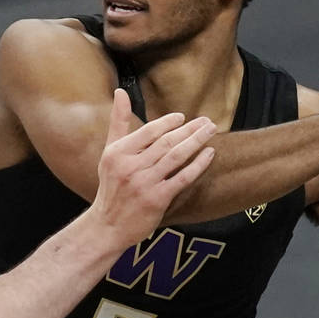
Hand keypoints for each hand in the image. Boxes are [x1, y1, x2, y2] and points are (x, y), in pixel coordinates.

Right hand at [88, 89, 216, 246]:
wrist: (108, 226)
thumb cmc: (111, 186)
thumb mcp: (109, 153)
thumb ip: (118, 122)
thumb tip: (120, 91)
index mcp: (118, 153)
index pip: (149, 131)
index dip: (169, 122)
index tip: (183, 118)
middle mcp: (131, 167)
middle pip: (167, 142)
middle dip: (190, 130)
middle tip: (207, 121)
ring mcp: (145, 184)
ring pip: (176, 157)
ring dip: (197, 142)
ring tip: (211, 131)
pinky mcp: (157, 200)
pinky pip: (183, 178)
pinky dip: (198, 165)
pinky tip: (209, 154)